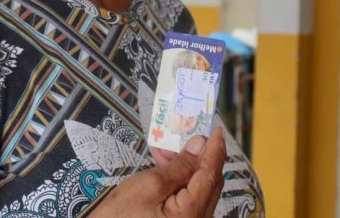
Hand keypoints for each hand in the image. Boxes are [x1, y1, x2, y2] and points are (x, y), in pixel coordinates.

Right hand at [90, 128, 225, 217]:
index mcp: (194, 213)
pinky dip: (181, 180)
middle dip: (200, 155)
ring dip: (187, 166)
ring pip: (199, 189)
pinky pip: (189, 198)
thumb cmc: (121, 217)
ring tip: (165, 150)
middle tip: (186, 134)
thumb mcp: (149, 185)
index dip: (216, 149)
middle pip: (209, 182)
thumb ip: (179, 166)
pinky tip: (165, 168)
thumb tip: (200, 145)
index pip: (211, 174)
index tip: (217, 129)